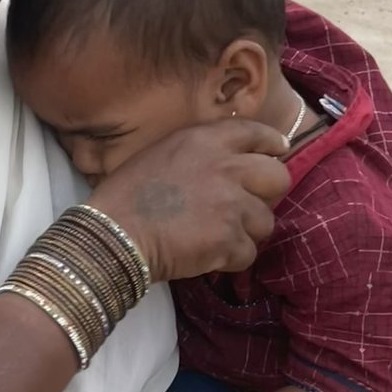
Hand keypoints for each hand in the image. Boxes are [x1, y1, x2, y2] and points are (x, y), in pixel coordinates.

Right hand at [87, 120, 290, 281]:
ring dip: (246, 232)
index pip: (255, 132)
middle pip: (277, 177)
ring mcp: (231, 205)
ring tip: (217, 236)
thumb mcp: (159, 154)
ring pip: (265, 221)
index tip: (277, 151)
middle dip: (268, 194)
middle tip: (247, 205)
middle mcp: (225, 168)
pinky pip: (247, 253)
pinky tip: (206, 256)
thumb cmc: (124, 196)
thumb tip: (223, 164)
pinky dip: (230, 259)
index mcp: (204, 141)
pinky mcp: (230, 239)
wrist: (113, 234)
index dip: (271, 143)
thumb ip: (197, 153)